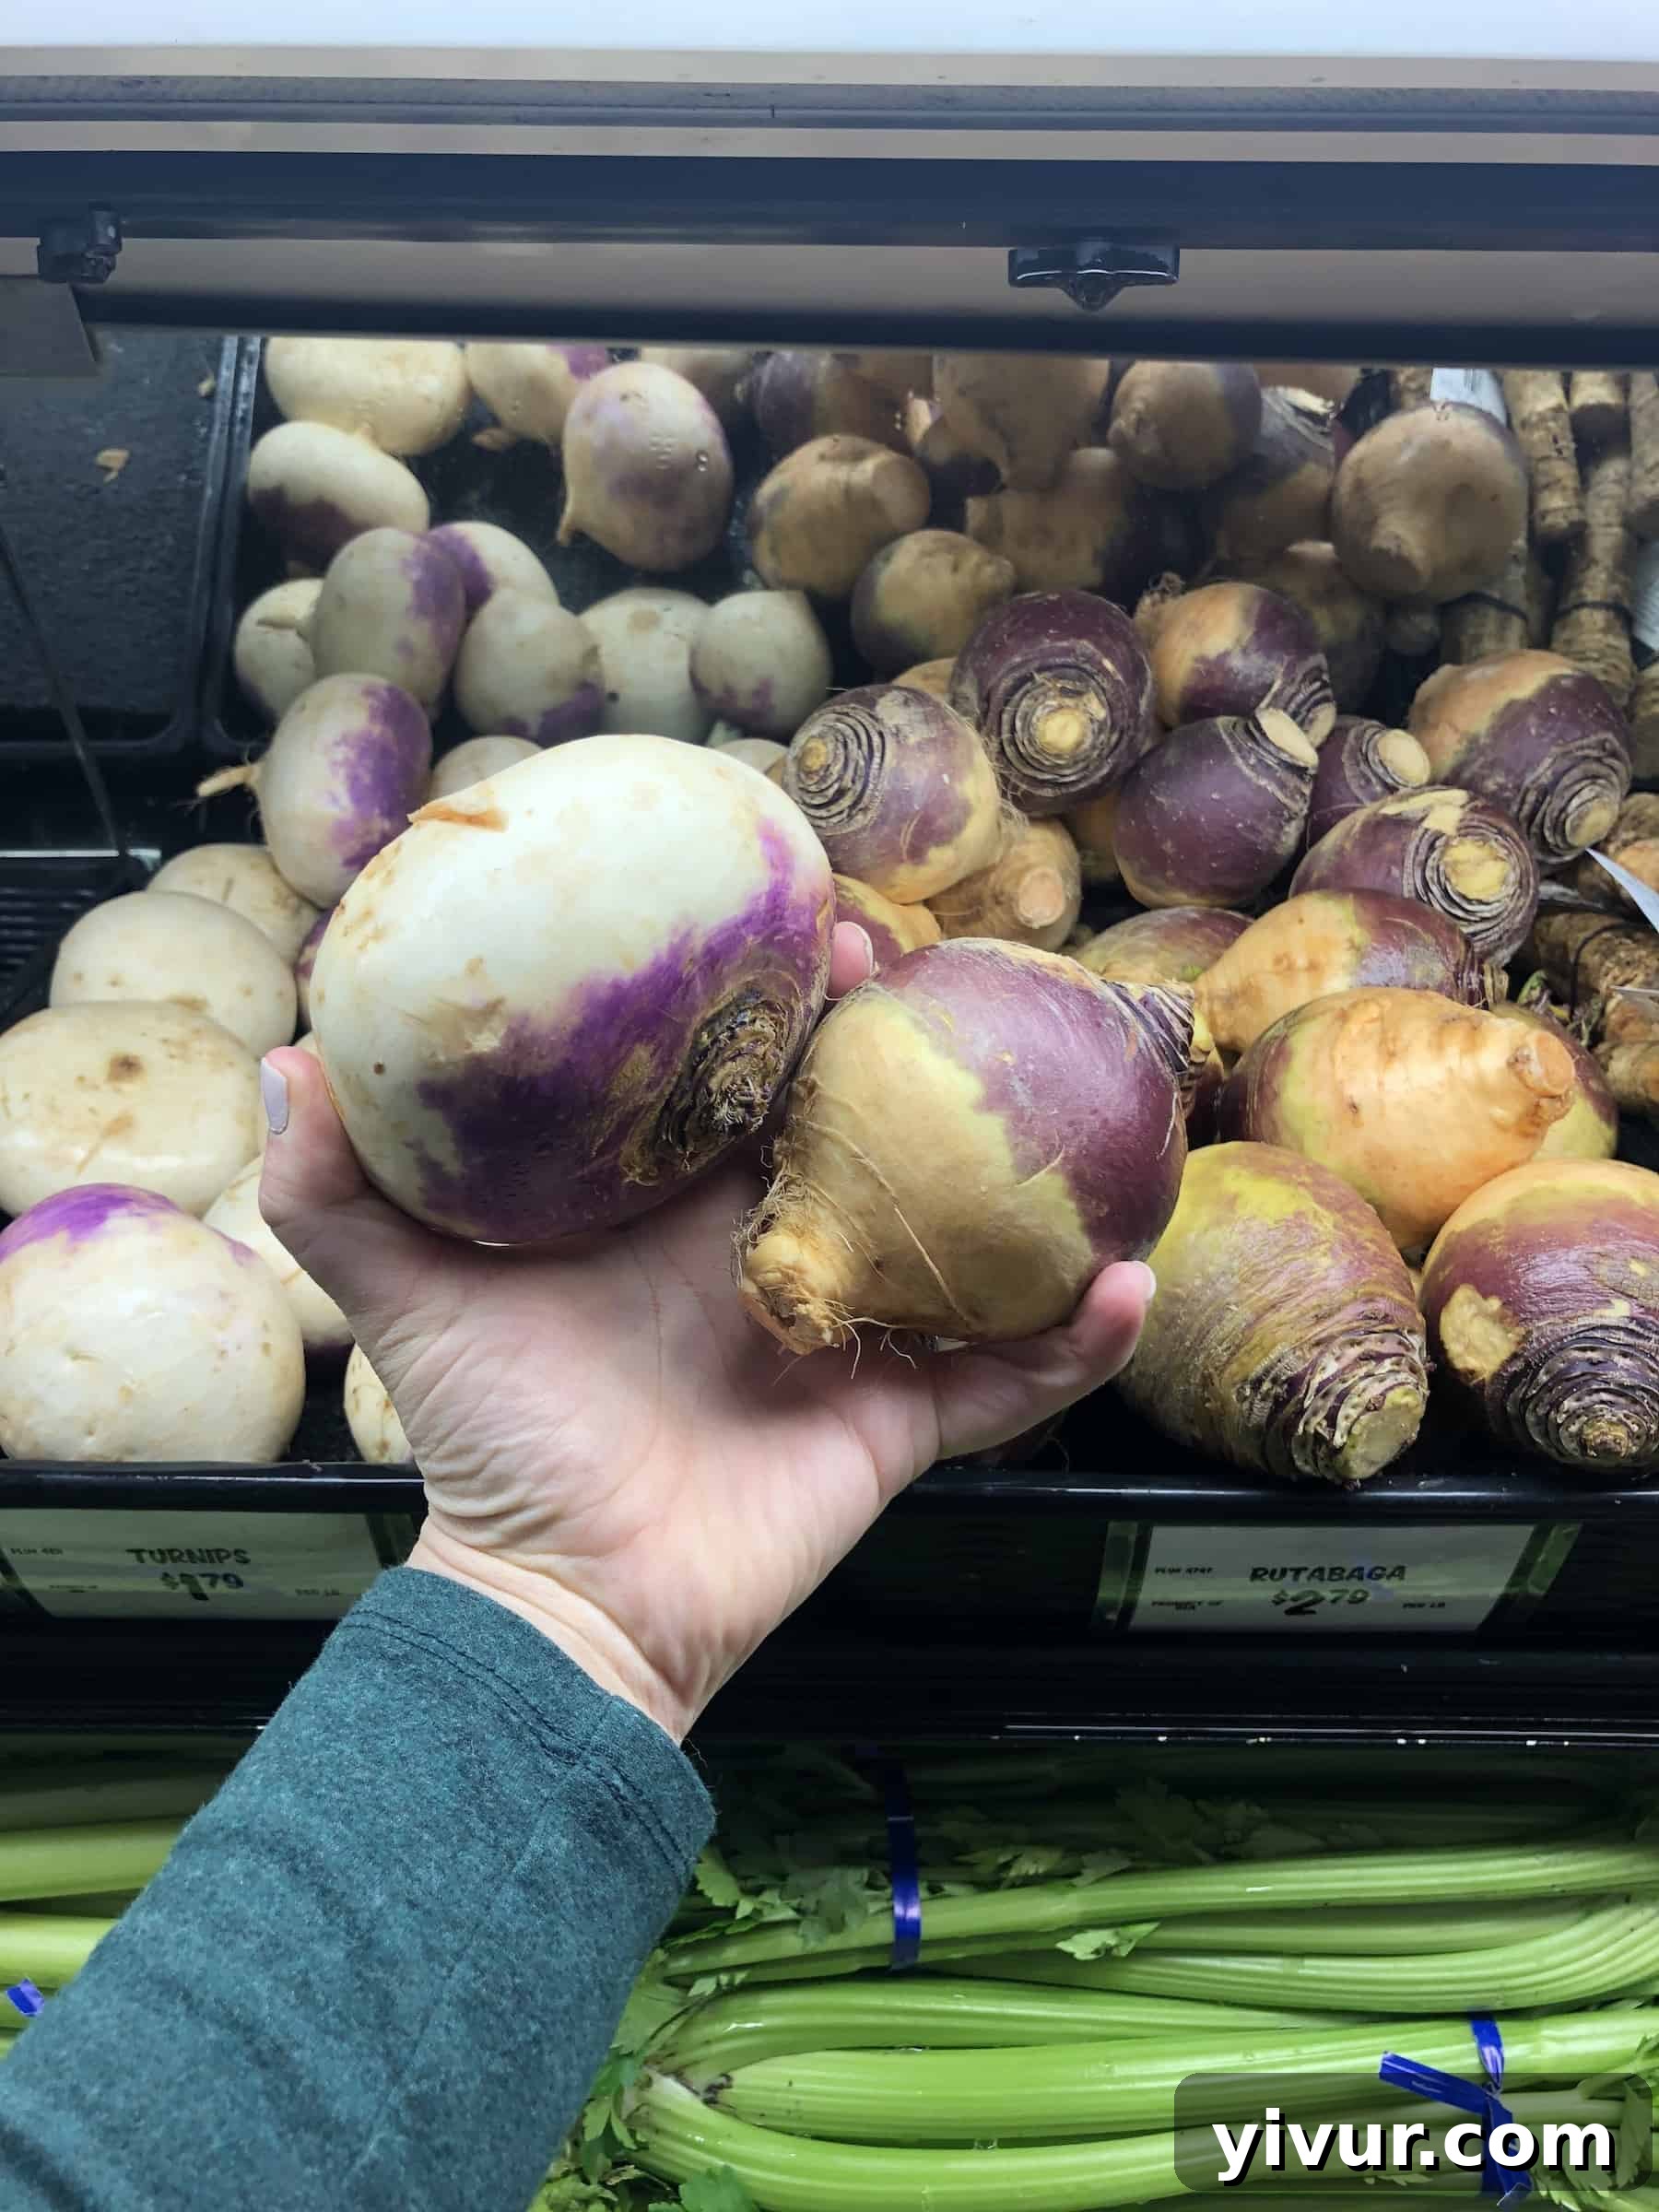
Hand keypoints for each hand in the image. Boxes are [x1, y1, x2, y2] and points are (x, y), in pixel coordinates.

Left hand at [260, 925, 1152, 1740]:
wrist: (564, 1600)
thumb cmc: (496, 1440)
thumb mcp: (413, 1304)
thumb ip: (341, 1194)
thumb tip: (286, 1062)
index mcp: (679, 1203)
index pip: (754, 1073)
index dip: (792, 994)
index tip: (822, 918)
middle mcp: (773, 1248)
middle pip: (869, 1127)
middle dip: (915, 1048)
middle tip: (947, 971)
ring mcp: (848, 1331)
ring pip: (961, 1237)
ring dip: (1029, 1180)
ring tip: (1086, 1104)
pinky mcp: (897, 1423)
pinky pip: (1004, 1381)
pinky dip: (1070, 1344)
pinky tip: (1130, 1283)